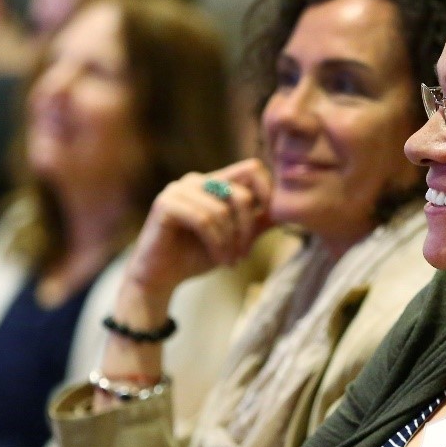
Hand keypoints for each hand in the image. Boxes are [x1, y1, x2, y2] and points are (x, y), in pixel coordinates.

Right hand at [124, 158, 272, 298]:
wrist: (160, 277)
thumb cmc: (196, 256)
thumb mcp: (235, 239)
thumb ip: (257, 224)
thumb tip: (285, 212)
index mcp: (215, 182)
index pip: (252, 169)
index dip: (268, 192)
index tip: (271, 221)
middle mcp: (197, 180)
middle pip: (242, 194)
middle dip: (248, 229)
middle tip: (243, 255)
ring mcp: (179, 189)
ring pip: (223, 210)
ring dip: (231, 242)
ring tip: (230, 261)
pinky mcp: (166, 204)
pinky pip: (204, 220)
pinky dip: (216, 243)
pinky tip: (218, 259)